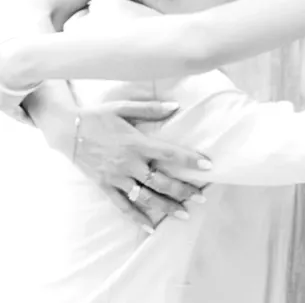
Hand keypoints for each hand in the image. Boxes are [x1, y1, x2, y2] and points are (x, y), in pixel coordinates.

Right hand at [63, 102, 211, 230]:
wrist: (68, 131)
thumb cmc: (98, 116)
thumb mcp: (124, 106)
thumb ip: (150, 108)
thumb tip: (175, 106)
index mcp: (137, 142)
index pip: (169, 153)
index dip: (189, 160)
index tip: (208, 165)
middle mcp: (129, 163)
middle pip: (161, 181)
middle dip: (183, 190)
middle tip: (202, 197)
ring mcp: (117, 178)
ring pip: (146, 197)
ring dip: (166, 207)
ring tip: (185, 215)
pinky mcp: (106, 187)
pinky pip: (123, 207)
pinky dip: (137, 218)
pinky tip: (150, 228)